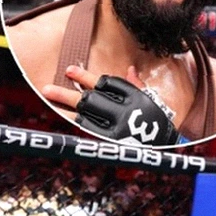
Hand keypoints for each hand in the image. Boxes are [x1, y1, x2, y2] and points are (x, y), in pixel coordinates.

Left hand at [43, 65, 179, 145]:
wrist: (168, 145)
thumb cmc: (158, 119)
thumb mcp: (151, 98)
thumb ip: (137, 84)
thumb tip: (129, 69)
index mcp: (134, 97)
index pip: (105, 83)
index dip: (85, 77)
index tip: (69, 71)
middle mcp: (125, 111)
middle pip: (91, 98)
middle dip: (68, 92)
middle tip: (47, 88)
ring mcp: (117, 127)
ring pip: (85, 114)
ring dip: (64, 106)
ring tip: (48, 97)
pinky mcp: (112, 140)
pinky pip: (89, 128)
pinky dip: (74, 120)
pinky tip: (61, 115)